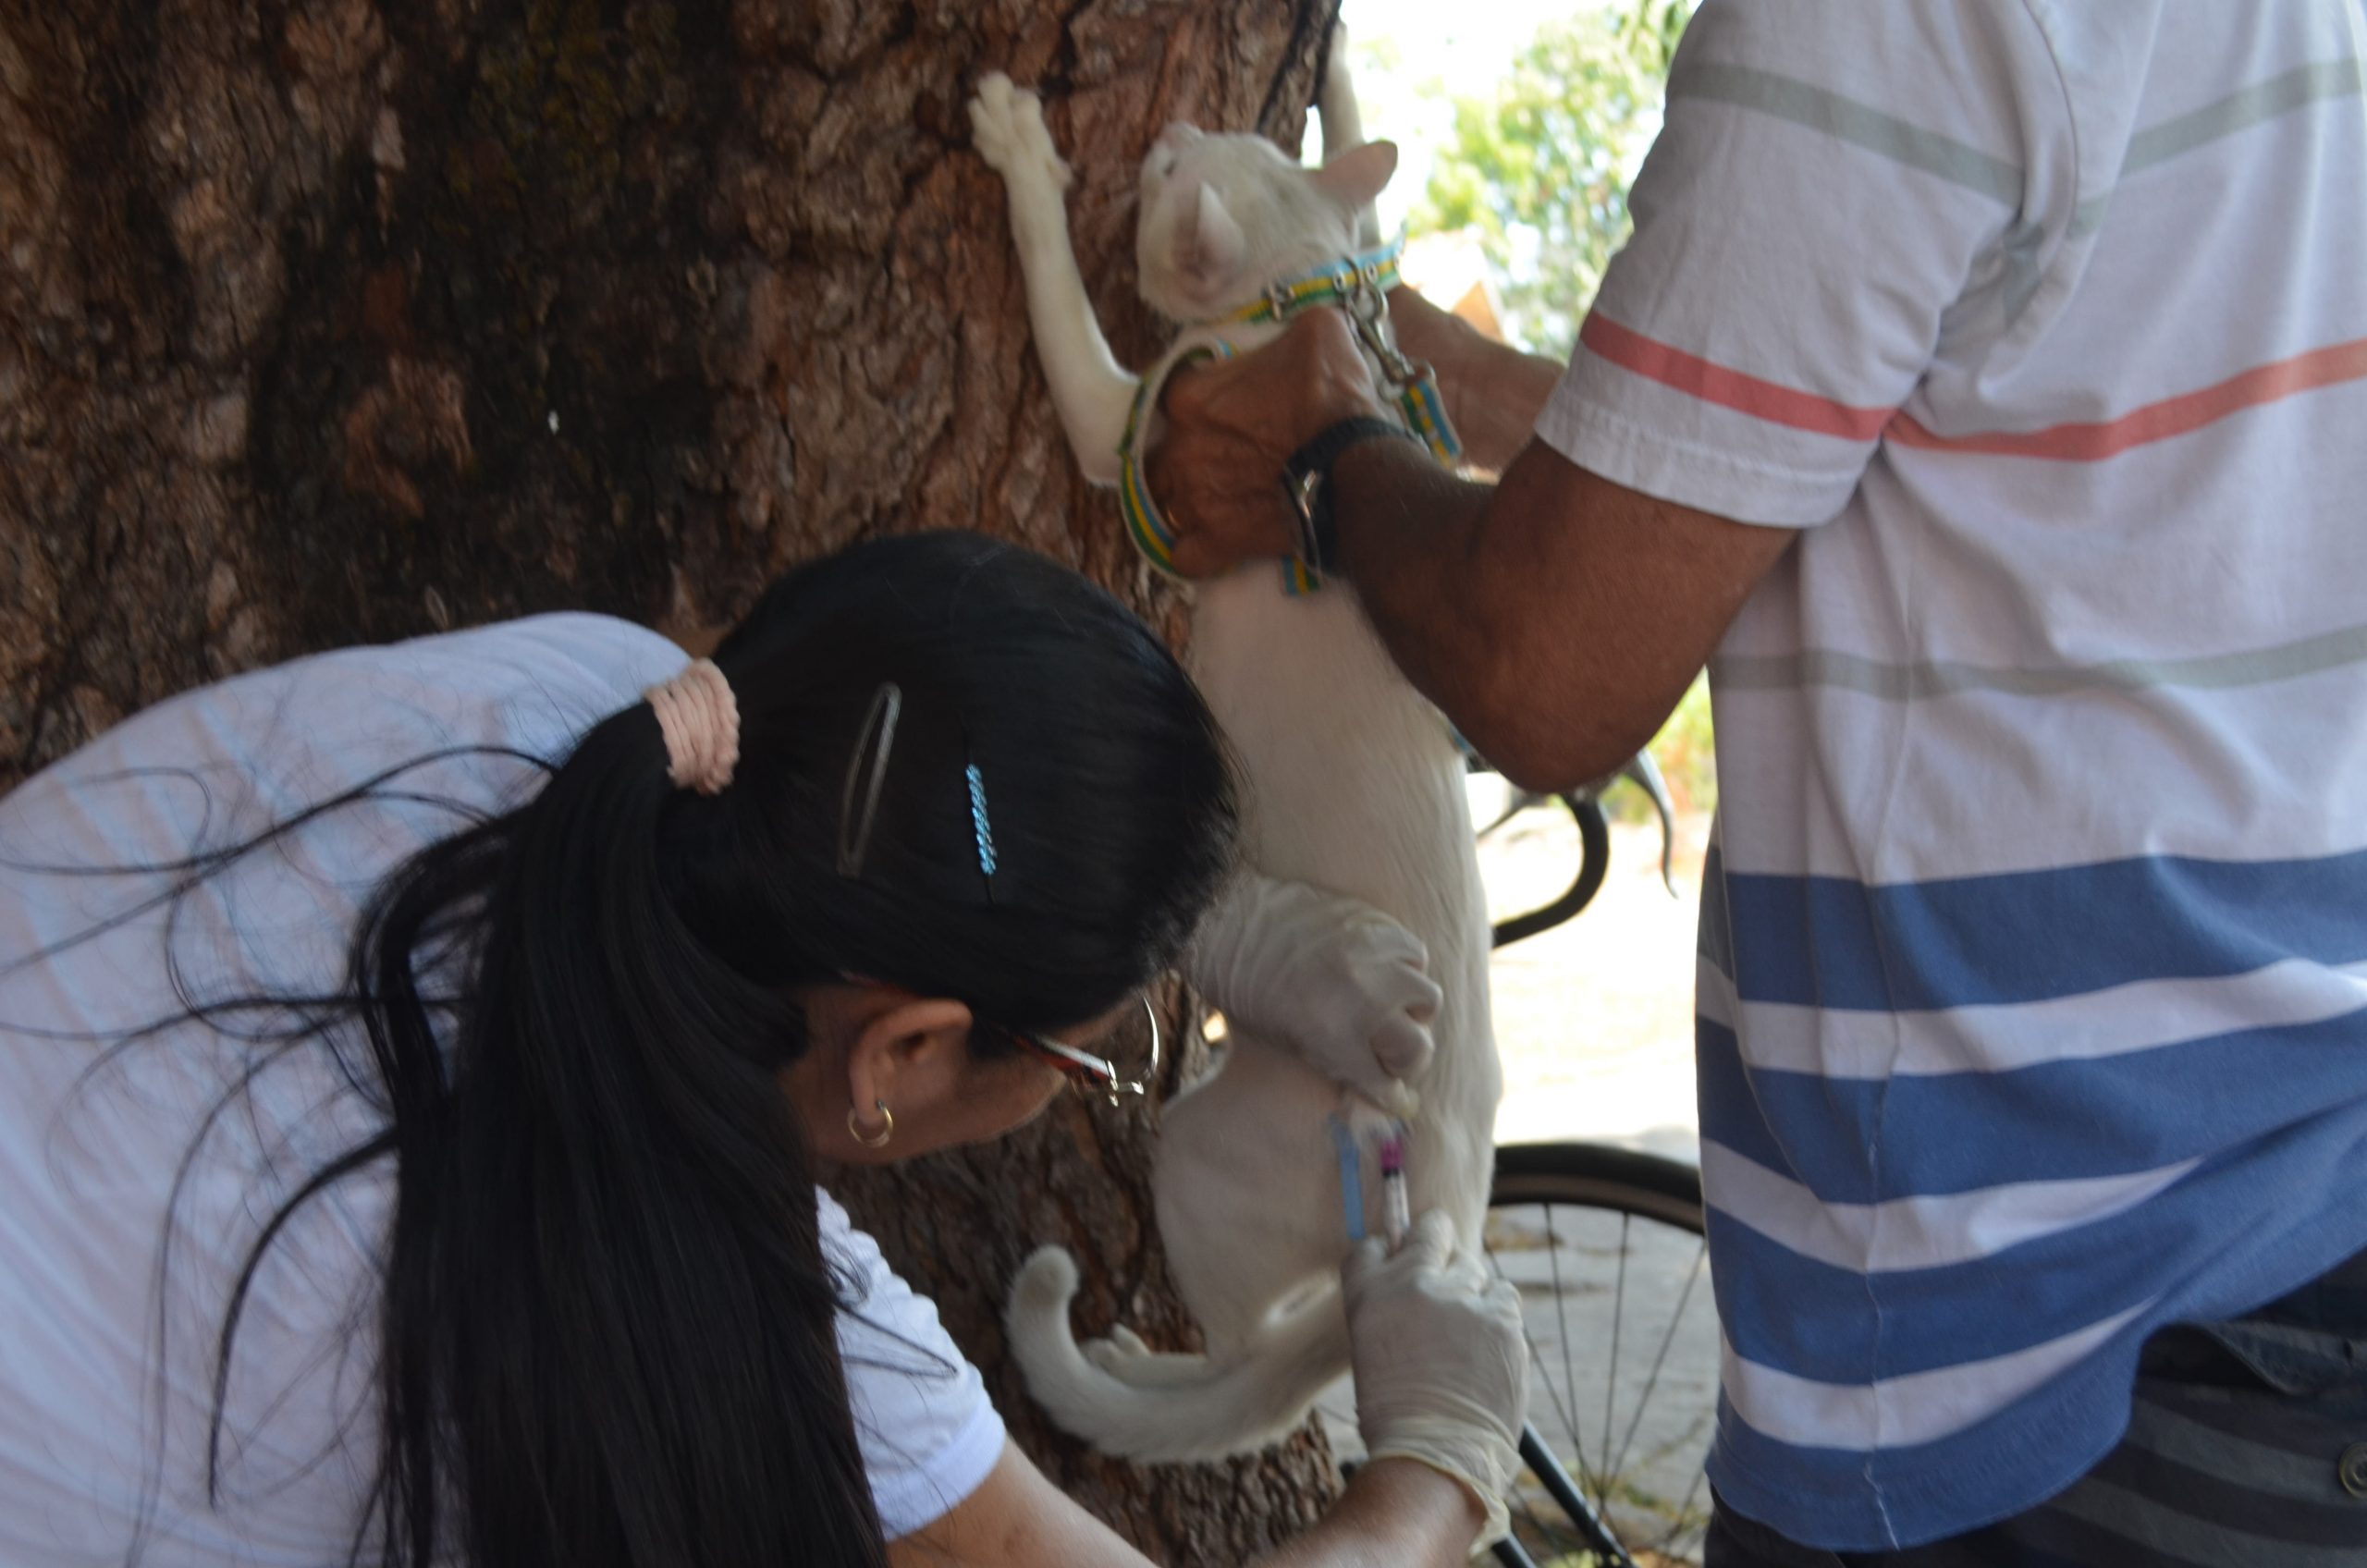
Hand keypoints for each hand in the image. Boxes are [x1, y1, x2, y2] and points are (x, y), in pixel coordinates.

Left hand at [1146, 309, 1390, 577]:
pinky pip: (1185, 556)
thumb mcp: (1319, 333)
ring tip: (1215, 500)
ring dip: (1185, 501)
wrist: (1352, 467)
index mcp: (1192, 396)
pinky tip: (1211, 543)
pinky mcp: (1215, 542)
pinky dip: (1194, 552)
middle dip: (1187, 453)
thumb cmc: (1331, 397)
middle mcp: (1180, 447)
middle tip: (1224, 455)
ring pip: (1166, 502)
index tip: (1224, 408)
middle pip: (1164, 451)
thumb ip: (1293, 329)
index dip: (1201, 402)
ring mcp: (1193, 499)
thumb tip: (1303, 328)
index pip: (1176, 395)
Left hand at [1184, 871, 1440, 1107]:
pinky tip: (1382, 969)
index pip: (1383, 1084)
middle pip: (1417, 1048)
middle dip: (1406, 1060)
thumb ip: (1337, 1062)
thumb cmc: (1243, 987)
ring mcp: (1374, 957)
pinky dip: (1404, 967)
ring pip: (1426, 997)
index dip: (1389, 1094)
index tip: (1392, 1092)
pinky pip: (1414, 953)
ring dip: (1410, 1010)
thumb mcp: (1283, 1040)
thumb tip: (1381, 1085)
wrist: (1225, 918)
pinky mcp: (1376, 923)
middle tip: (1391, 1054)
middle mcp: (1361, 999)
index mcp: (1331, 1036)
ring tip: (1388, 1005)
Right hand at [1342, 1210, 1527, 1548]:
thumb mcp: (1373, 1351)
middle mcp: (1411, 1284)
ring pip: (1474, 1268)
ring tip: (1467, 1334)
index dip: (1390, 1251)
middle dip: (1437, 1238)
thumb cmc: (1398, 1414)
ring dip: (1472, 1290)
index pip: (1373, 1245)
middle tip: (1444, 1258)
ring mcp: (1459, 1298)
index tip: (1399, 1259)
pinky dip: (1498, 1316)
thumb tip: (1415, 1282)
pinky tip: (1489, 1348)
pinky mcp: (1500, 1316)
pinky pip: (1503, 1296)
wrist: (1437, 1455)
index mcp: (1368, 1294)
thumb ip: (1391, 1308)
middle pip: (1431, 1230)